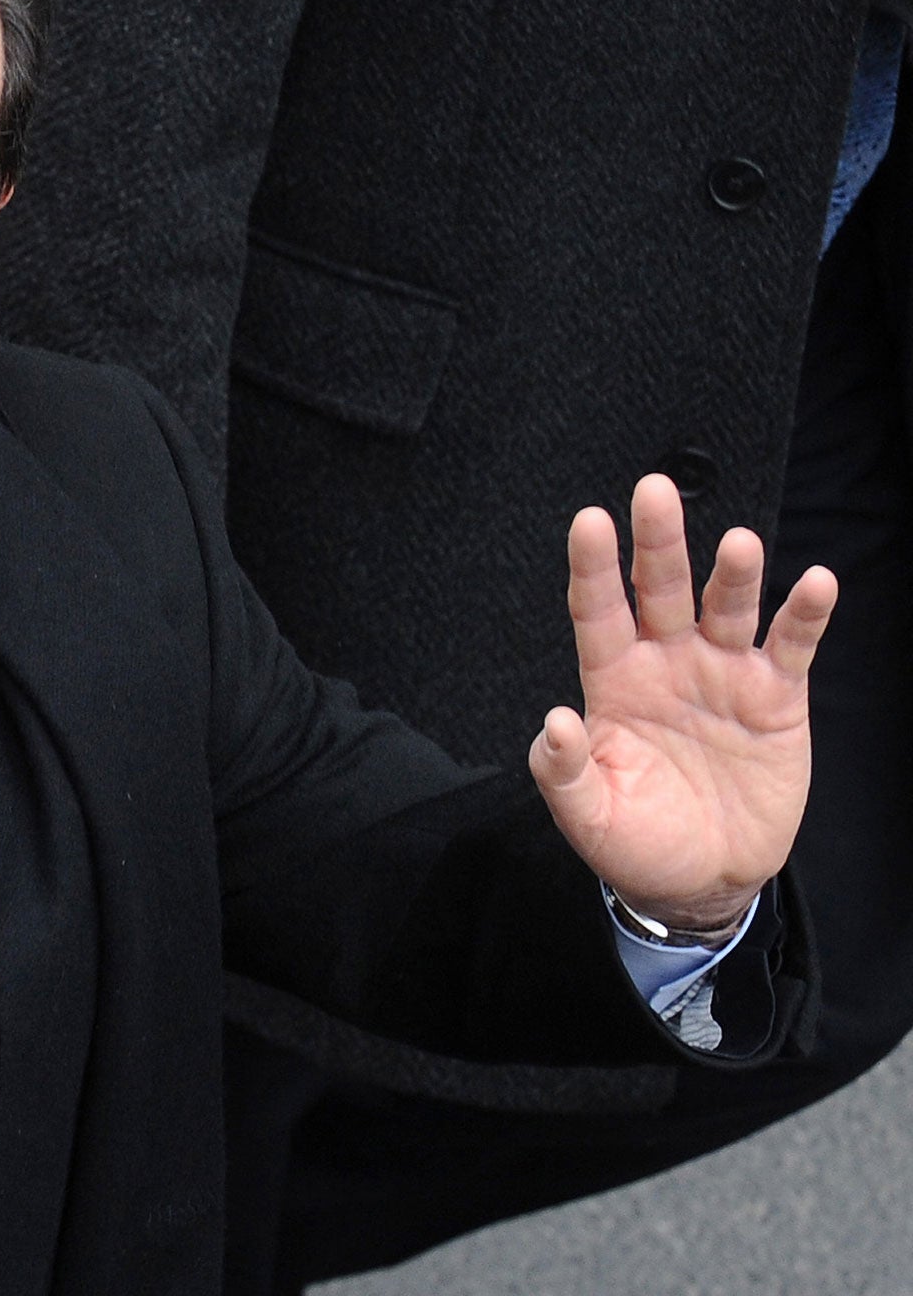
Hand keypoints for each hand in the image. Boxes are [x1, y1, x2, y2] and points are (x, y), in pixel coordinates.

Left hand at [529, 475, 836, 931]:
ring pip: (727, 608)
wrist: (704, 880)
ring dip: (734, 576)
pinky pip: (790, 646)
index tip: (589, 520)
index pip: (599, 612)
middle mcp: (666, 663)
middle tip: (654, 490)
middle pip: (660, 591)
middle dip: (660, 542)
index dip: (595, 568)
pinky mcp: (776, 697)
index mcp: (614, 682)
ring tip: (740, 544)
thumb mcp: (589, 817)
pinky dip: (803, 615)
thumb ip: (564, 773)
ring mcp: (722, 674)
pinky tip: (816, 583)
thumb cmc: (635, 842)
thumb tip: (553, 724)